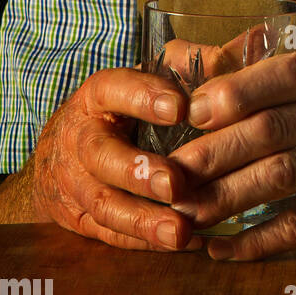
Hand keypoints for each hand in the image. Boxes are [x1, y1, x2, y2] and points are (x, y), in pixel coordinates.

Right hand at [29, 67, 203, 251]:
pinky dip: (143, 242)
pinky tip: (177, 244)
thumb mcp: (147, 74)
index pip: (115, 90)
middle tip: (174, 182)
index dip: (144, 98)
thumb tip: (234, 51)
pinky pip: (109, 234)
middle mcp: (81, 138)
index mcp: (98, 95)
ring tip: (179, 230)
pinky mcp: (79, 219)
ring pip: (104, 203)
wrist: (62, 149)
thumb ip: (188, 62)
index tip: (180, 108)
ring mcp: (76, 182)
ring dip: (143, 220)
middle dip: (138, 172)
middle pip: (101, 155)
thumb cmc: (121, 107)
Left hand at [168, 44, 295, 260]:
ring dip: (226, 199)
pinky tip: (226, 248)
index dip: (235, 91)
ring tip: (188, 213)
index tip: (192, 112)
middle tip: (171, 173)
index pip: (288, 72)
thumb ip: (284, 72)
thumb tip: (191, 60)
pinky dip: (258, 240)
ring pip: (282, 179)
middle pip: (273, 129)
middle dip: (214, 154)